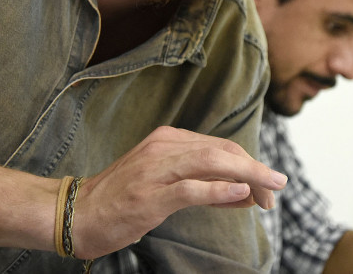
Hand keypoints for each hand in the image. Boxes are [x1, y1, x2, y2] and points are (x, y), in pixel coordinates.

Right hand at [72, 126, 286, 258]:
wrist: (75, 213)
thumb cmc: (121, 201)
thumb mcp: (165, 185)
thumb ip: (205, 186)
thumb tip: (247, 192)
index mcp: (168, 140)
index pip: (221, 146)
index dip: (251, 165)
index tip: (268, 186)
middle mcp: (163, 147)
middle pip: (222, 150)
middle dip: (256, 169)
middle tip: (277, 190)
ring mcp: (155, 169)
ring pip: (211, 162)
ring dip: (248, 175)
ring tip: (270, 191)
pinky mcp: (148, 194)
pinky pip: (190, 188)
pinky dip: (219, 189)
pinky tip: (241, 195)